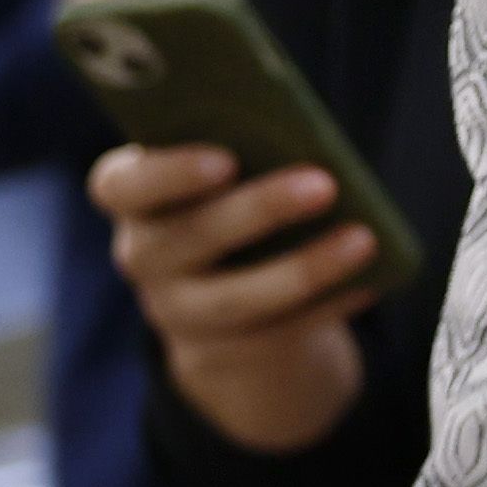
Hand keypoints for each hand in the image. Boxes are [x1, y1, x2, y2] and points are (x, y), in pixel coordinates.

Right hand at [92, 144, 380, 453]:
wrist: (221, 299)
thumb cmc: (229, 199)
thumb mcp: (220, 172)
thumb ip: (241, 146)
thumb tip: (304, 135)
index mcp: (131, 196)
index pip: (119, 187)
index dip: (169, 173)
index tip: (225, 158)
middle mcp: (142, 256)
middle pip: (188, 238)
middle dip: (259, 210)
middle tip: (322, 184)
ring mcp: (177, 312)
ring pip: (233, 299)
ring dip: (304, 269)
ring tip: (362, 239)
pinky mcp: (221, 351)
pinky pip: (276, 333)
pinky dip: (325, 306)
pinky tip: (367, 283)